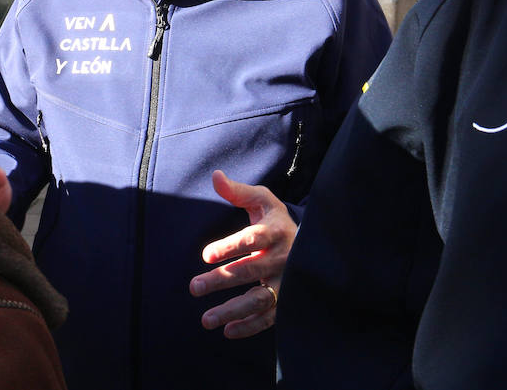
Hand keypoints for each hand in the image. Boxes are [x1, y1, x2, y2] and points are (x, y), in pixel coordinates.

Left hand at [189, 170, 296, 338]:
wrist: (311, 243)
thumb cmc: (276, 220)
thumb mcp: (262, 201)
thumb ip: (238, 192)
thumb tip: (215, 176)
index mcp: (275, 232)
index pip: (251, 239)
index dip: (229, 247)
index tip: (206, 255)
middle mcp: (282, 259)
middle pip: (249, 271)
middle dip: (221, 281)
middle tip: (194, 287)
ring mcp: (286, 283)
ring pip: (259, 299)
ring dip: (232, 311)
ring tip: (205, 319)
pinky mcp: (287, 301)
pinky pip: (269, 318)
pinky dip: (250, 326)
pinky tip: (228, 330)